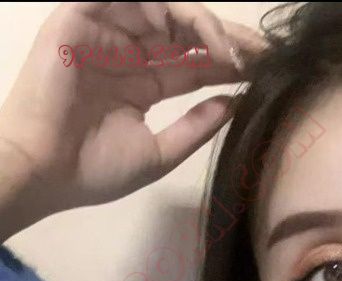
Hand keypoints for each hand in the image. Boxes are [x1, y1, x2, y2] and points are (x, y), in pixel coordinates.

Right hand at [0, 1, 267, 219]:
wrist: (46, 173)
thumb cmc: (95, 169)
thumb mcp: (160, 153)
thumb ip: (196, 127)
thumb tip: (234, 104)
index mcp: (143, 83)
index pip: (194, 63)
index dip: (229, 63)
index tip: (265, 71)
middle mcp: (128, 54)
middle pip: (185, 33)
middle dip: (226, 39)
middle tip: (261, 53)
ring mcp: (105, 33)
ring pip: (161, 8)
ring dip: (200, 22)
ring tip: (229, 48)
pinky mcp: (80, 19)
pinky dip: (159, 6)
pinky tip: (189, 30)